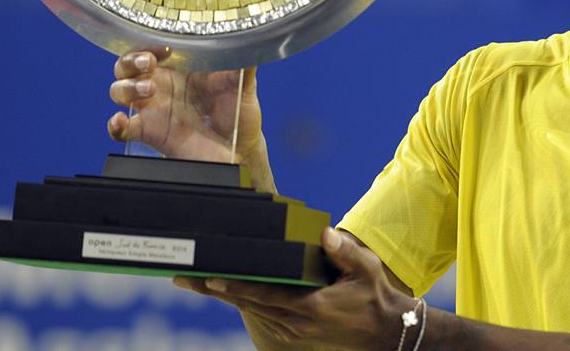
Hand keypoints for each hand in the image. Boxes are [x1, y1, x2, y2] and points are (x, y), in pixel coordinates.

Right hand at [107, 48, 263, 165]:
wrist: (241, 150)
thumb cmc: (240, 112)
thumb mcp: (244, 83)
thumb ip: (244, 61)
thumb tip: (253, 38)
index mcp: (181, 67)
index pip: (153, 46)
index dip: (150, 43)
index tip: (164, 48)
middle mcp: (163, 85)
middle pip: (127, 65)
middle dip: (130, 61)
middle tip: (148, 64)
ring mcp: (154, 108)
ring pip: (120, 91)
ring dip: (126, 87)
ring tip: (149, 91)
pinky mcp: (151, 133)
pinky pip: (122, 129)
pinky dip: (115, 125)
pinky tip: (120, 121)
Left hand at [174, 228, 413, 349]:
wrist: (385, 334)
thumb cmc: (374, 296)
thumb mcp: (366, 269)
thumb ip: (344, 251)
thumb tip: (323, 233)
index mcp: (311, 307)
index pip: (264, 295)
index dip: (235, 286)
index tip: (210, 277)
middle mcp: (296, 324)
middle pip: (247, 305)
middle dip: (214, 290)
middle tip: (184, 277)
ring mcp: (293, 334)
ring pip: (249, 313)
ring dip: (223, 297)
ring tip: (195, 282)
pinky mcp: (293, 337)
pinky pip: (260, 319)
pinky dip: (241, 305)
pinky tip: (225, 292)